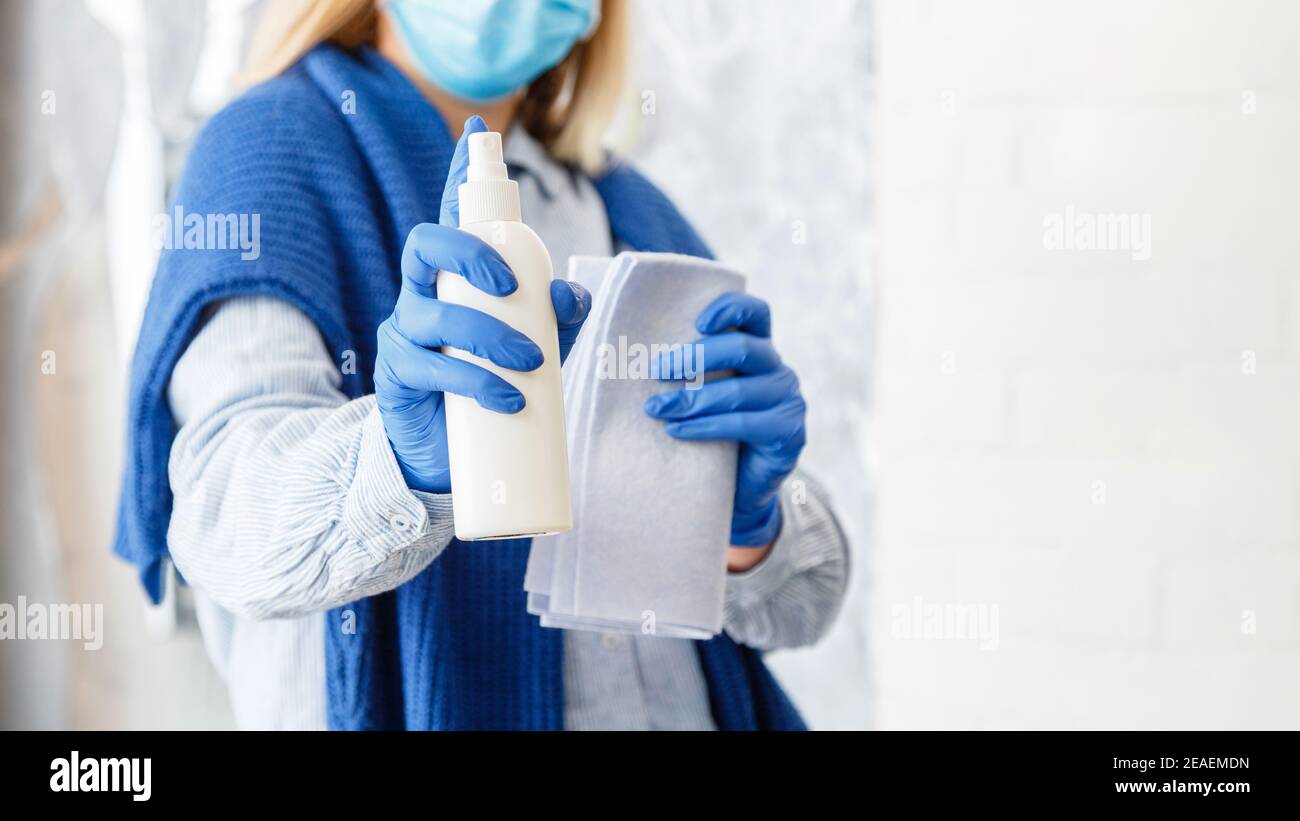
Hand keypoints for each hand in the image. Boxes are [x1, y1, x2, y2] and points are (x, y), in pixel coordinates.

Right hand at [375, 115, 591, 492]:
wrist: (447, 455)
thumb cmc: (492, 387)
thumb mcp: (536, 347)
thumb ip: (557, 318)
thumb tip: (570, 293)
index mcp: (455, 277)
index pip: (454, 218)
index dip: (461, 176)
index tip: (478, 134)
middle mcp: (422, 293)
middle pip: (425, 244)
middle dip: (469, 253)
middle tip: (513, 288)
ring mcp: (405, 332)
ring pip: (435, 314)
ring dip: (489, 337)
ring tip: (531, 364)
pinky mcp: (398, 375)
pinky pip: (433, 368)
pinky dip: (477, 382)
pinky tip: (508, 398)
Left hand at [643, 292, 806, 549]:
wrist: (738, 491)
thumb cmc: (712, 434)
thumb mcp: (702, 394)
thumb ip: (687, 371)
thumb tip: (634, 353)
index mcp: (760, 350)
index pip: (756, 313)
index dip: (730, 308)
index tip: (697, 323)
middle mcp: (779, 370)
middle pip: (743, 348)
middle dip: (695, 357)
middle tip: (656, 371)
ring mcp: (789, 401)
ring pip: (738, 391)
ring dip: (691, 399)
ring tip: (655, 409)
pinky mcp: (789, 434)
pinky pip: (744, 424)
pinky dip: (705, 427)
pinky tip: (676, 431)